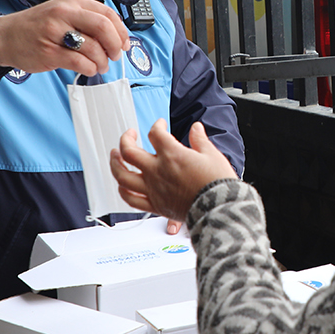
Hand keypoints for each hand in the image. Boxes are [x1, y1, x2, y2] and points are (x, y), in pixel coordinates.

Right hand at [0, 0, 128, 76]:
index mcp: (71, 1)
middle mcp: (64, 14)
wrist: (5, 37)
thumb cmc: (36, 26)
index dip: (121, 30)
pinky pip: (80, 63)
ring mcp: (55, 33)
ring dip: (102, 61)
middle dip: (115, 45)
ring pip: (93, 48)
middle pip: (103, 27)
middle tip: (115, 55)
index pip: (107, 13)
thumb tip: (115, 36)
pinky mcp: (49, 52)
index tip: (124, 43)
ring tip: (100, 65)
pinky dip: (90, 69)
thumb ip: (86, 19)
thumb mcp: (62, 12)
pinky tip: (88, 69)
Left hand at [109, 120, 236, 222]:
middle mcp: (157, 171)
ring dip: (115, 163)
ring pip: (123, 175)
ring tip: (115, 156)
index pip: (155, 133)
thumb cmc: (218, 183)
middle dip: (126, 139)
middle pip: (129, 151)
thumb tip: (196, 128)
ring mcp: (153, 189)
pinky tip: (122, 186)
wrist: (219, 208)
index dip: (157, 125)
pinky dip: (123, 191)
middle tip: (129, 135)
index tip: (160, 125)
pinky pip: (131, 199)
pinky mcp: (155, 205)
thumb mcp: (212, 154)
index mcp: (172, 155)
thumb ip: (200, 140)